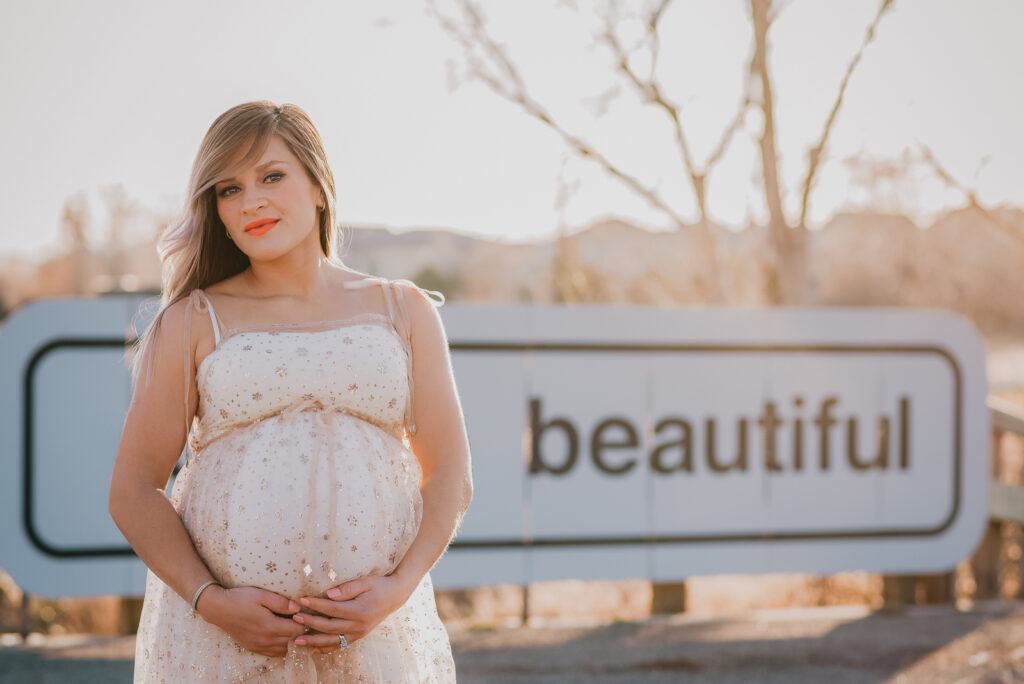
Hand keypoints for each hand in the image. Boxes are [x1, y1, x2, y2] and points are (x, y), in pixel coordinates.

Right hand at [198, 585, 306, 657]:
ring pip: (284, 650)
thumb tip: (297, 607)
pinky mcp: (253, 647)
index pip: (297, 631)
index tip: (308, 614)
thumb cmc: (240, 599)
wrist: (218, 609)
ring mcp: (258, 646)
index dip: (305, 623)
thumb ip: (281, 602)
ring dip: (292, 642)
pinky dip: (282, 648)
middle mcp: (265, 640)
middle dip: (301, 633)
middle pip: (292, 641)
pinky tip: (284, 639)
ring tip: (297, 630)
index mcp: (270, 627)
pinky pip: (273, 653)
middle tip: (306, 622)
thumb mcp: (262, 595)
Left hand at [291, 575, 414, 653]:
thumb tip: (328, 594)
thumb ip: (347, 588)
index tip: (301, 600)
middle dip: (310, 623)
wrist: (395, 596)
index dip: (316, 605)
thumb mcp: (366, 582)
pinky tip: (314, 649)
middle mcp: (359, 625)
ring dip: (314, 641)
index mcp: (359, 611)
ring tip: (297, 641)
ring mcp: (359, 633)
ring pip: (332, 640)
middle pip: (329, 627)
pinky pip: (340, 645)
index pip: (332, 609)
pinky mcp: (359, 636)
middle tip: (294, 619)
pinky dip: (327, 648)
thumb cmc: (379, 586)